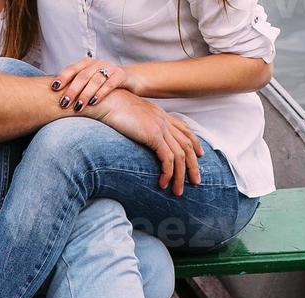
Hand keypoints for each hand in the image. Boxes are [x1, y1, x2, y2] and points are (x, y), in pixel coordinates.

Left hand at [52, 58, 130, 108]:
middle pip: (82, 76)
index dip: (63, 77)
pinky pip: (110, 84)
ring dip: (85, 94)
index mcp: (87, 64)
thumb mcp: (90, 82)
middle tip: (64, 103)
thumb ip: (76, 86)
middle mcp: (98, 64)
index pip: (72, 69)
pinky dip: (101, 93)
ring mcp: (110, 68)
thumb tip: (55, 97)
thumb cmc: (105, 84)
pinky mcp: (121, 75)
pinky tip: (94, 102)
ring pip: (95, 80)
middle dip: (72, 90)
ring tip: (78, 106)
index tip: (53, 89)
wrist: (131, 80)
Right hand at [84, 90, 202, 194]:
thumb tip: (135, 133)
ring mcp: (160, 127)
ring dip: (181, 176)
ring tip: (178, 191)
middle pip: (187, 145)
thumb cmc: (110, 107)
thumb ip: (138, 123)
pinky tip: (163, 183)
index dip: (194, 142)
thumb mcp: (128, 115)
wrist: (104, 99)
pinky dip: (168, 173)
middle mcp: (164, 120)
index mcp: (159, 114)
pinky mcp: (153, 135)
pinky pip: (168, 158)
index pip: (184, 128)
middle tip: (196, 181)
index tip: (200, 154)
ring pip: (180, 155)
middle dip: (193, 165)